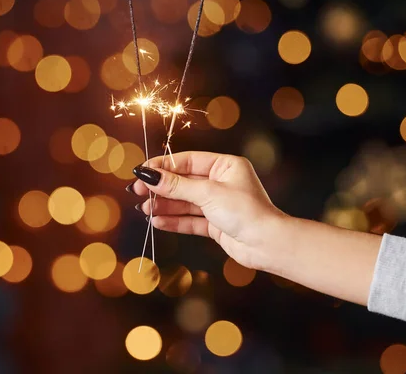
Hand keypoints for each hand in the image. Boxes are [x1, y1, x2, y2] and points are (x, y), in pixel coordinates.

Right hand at [130, 152, 286, 269]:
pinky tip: (158, 221)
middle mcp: (222, 182)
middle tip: (138, 191)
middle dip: (161, 187)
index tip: (142, 171)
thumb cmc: (246, 212)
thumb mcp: (208, 194)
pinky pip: (191, 219)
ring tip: (145, 208)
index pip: (187, 161)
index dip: (163, 166)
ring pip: (185, 202)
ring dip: (165, 205)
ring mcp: (219, 204)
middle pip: (184, 182)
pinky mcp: (216, 224)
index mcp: (225, 166)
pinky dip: (174, 220)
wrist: (267, 244)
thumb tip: (150, 175)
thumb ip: (177, 186)